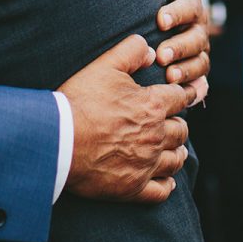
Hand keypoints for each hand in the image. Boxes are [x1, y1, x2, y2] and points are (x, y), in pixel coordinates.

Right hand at [60, 35, 193, 203]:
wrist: (58, 140)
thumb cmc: (80, 102)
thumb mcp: (104, 66)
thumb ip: (131, 51)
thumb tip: (152, 52)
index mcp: (152, 106)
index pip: (180, 97)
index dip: (183, 93)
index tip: (184, 94)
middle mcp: (155, 136)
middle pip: (181, 130)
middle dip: (178, 123)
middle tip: (172, 122)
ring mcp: (146, 164)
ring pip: (175, 159)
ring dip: (176, 151)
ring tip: (173, 148)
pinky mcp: (133, 187)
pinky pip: (162, 190)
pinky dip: (167, 184)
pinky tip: (165, 178)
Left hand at [153, 0, 209, 91]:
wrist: (153, 21)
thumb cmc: (153, 0)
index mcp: (191, 3)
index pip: (190, 6)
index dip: (177, 13)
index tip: (160, 20)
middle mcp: (199, 27)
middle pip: (196, 38)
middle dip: (179, 47)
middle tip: (161, 55)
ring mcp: (200, 50)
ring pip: (200, 62)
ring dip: (185, 69)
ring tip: (169, 75)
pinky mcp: (197, 70)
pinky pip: (199, 80)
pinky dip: (191, 85)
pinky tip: (178, 89)